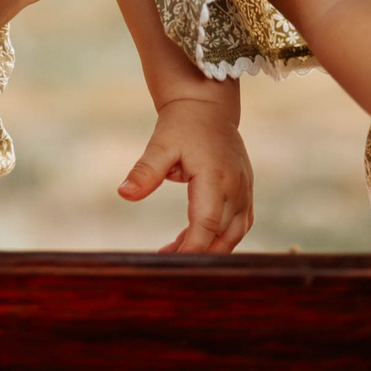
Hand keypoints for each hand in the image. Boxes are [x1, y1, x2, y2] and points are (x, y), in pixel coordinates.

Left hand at [120, 94, 253, 252]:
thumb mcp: (160, 144)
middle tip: (166, 262)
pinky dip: (219, 236)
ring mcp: (245, 188)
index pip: (206, 224)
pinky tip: (192, 239)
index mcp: (215, 177)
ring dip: (209, 248)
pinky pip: (238, 223)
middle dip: (197, 253)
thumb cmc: (182, 124)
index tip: (170, 264)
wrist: (207, 105)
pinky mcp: (245, 189)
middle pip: (222, 235)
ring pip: (234, 233)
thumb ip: (145, 171)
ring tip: (175, 253)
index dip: (191, 248)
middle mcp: (236, 186)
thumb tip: (124, 193)